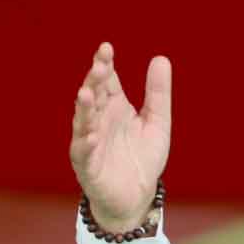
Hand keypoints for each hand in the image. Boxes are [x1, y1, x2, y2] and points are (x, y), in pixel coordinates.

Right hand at [70, 42, 171, 231]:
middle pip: (93, 96)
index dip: (104, 64)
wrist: (137, 196)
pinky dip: (85, 144)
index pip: (106, 81)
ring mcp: (90, 142)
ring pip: (83, 121)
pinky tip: (90, 135)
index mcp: (114, 107)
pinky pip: (84, 153)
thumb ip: (158, 93)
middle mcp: (98, 120)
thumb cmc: (142, 157)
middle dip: (94, 81)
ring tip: (86, 93)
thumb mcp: (157, 122)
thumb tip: (161, 58)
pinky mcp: (88, 166)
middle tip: (100, 65)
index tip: (106, 48)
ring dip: (84, 108)